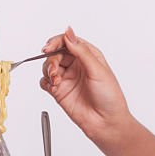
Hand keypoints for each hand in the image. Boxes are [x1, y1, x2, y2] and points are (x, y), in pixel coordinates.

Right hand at [40, 27, 131, 143]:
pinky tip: (54, 85)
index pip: (68, 41)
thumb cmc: (109, 97)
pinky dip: (45, 81)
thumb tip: (69, 33)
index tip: (49, 47)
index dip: (56, 42)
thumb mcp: (97, 70)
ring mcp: (67, 78)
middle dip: (51, 58)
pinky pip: (45, 81)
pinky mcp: (59, 91)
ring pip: (48, 66)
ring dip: (48, 70)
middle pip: (55, 53)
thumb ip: (81, 51)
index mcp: (88, 55)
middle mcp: (76, 65)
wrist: (106, 122)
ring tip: (56, 79)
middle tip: (53, 69)